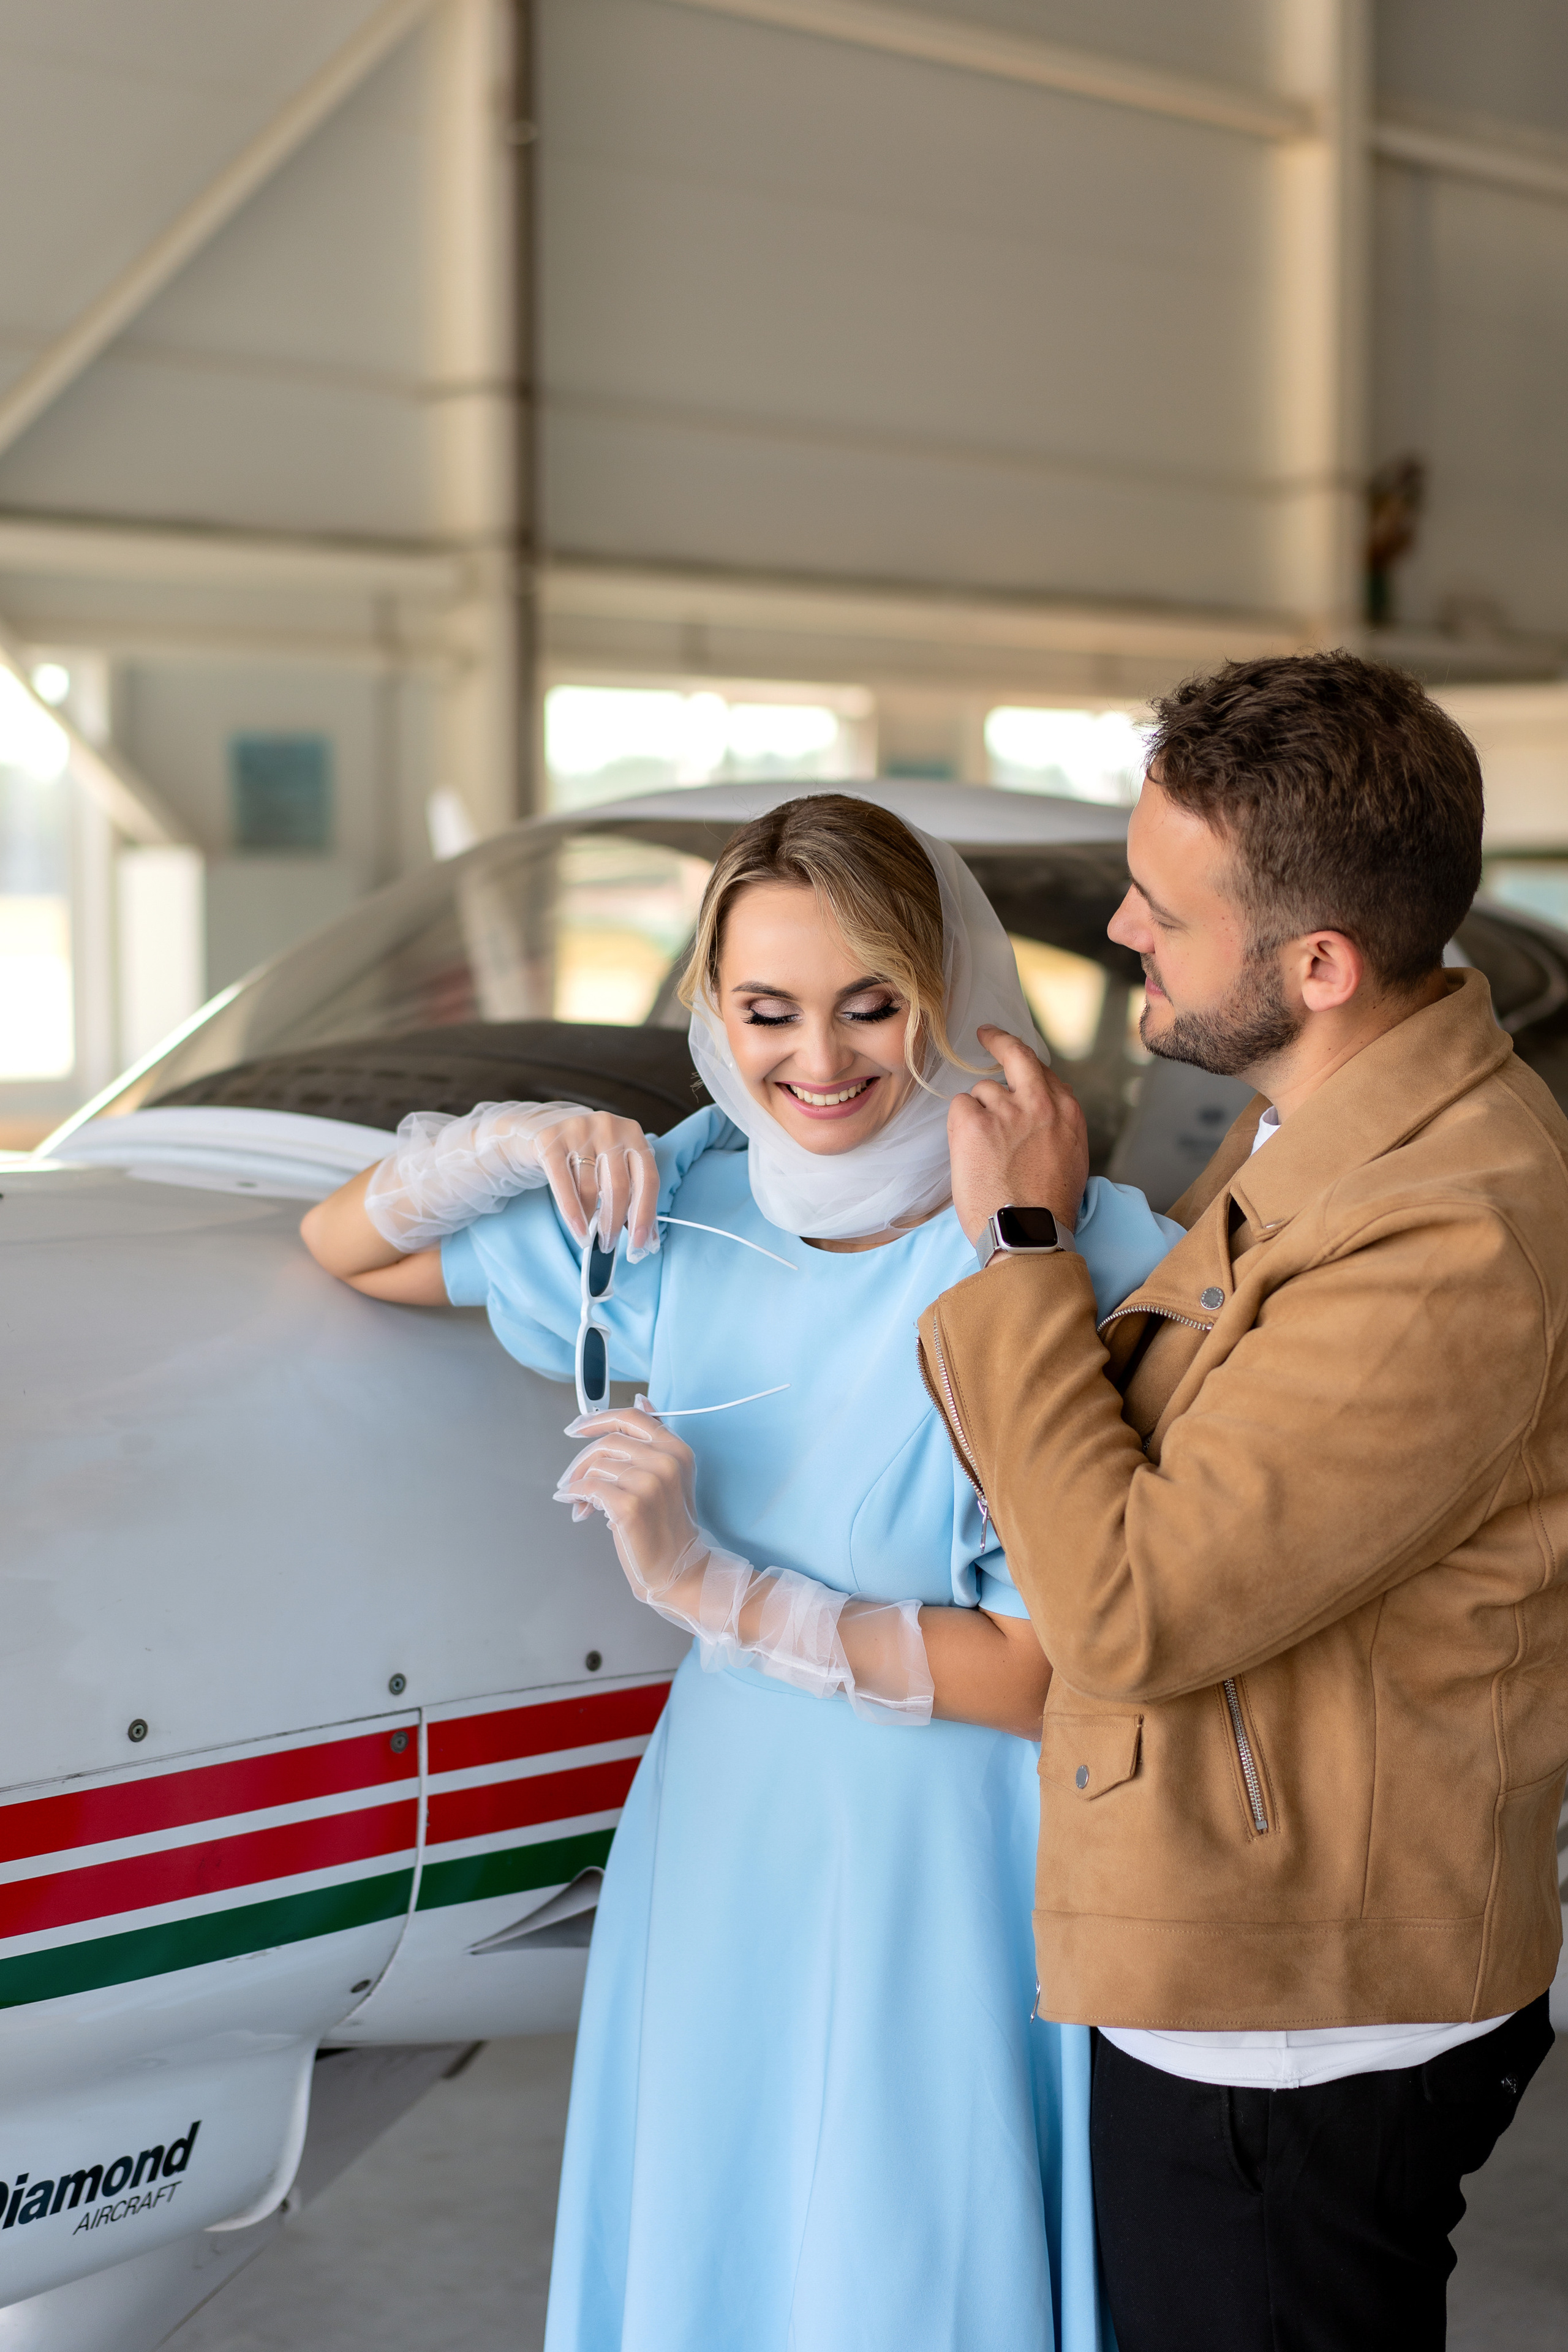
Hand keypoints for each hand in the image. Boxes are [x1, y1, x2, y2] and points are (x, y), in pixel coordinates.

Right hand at [526, 1113, 659, 1255]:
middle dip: (614, 1223)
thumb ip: (633, 1200)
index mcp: (633, 1134)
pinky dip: (572, 1212)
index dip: (646, 1214)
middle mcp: (609, 1127)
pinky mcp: (551, 1140)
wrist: (543, 1129)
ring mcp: (579, 1130)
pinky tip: (578, 1230)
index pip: (648, 1179)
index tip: (640, 1243)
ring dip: (590, 1221)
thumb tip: (646, 1242)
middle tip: (609, 1244)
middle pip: (619, 1186)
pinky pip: (563, 1183)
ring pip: (590, 1188)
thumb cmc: (587, 1155)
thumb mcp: (613, 1169)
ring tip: (588, 1236)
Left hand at [552, 1404, 706, 1609]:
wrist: (679, 1568)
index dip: (597, 1418)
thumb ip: (653, 1438)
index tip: (576, 1428)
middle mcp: (666, 1461)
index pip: (631, 1418)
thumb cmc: (668, 1524)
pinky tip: (577, 1508)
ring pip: (596, 1466)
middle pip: (607, 1442)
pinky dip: (576, 1496)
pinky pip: (589, 1488)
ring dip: (579, 1484)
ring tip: (582, 1504)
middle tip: (571, 1480)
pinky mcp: (630, 1506)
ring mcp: (649, 1483)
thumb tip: (640, 1399)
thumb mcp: (670, 1473)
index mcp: (676, 1449)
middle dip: (581, 1461)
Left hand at [947, 1025, 1088, 1245]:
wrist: (1028, 1233)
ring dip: (978, 1116)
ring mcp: (1006, 1109)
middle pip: (1017, 1055)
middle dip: (1000, 1040)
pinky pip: (960, 1107)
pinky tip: (969, 1153)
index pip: (1045, 1073)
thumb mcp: (1070, 1161)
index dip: (1027, 1067)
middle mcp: (1040, 1103)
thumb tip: (1038, 1116)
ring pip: (982, 1092)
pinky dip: (959, 1126)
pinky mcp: (974, 1122)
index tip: (1015, 1058)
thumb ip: (1055, 1129)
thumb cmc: (1046, 1208)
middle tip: (986, 1034)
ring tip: (985, 1155)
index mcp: (1067, 1113)